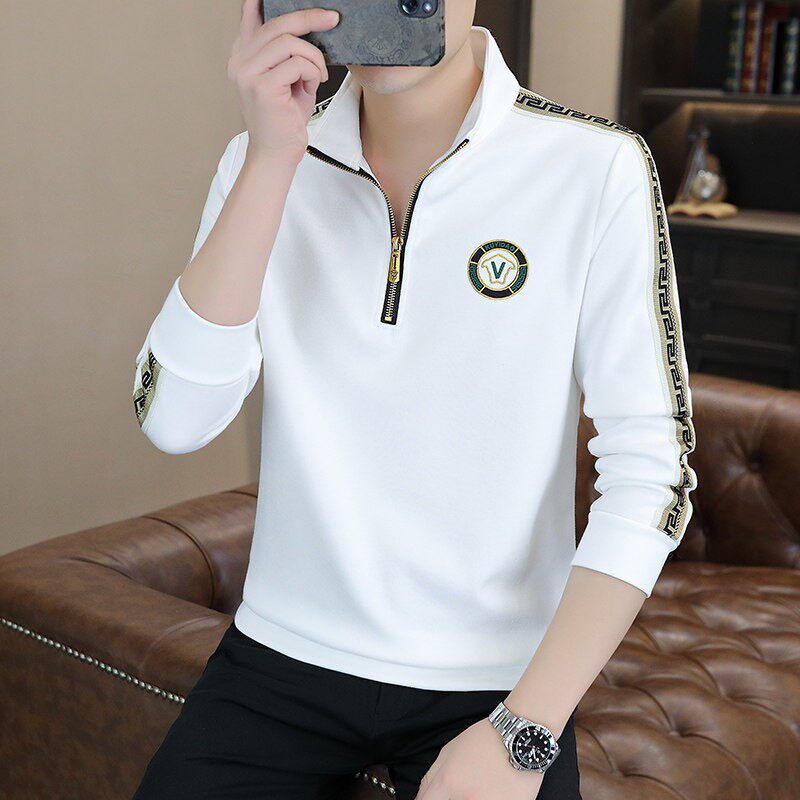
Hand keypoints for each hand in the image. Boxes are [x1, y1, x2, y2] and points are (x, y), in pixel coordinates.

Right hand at [228, 0, 339, 165]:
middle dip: (309, 18)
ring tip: (318, 75)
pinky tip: (313, 84)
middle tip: (331, 19)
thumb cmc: (284, 120)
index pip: (251, 18)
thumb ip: (291, 55)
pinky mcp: (262, 86)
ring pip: (290, 43)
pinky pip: (297, 63)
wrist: (277, 154)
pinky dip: (313, 71)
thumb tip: (310, 27)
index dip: (261, 2)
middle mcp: (240, 62)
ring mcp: (248, 73)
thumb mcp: (289, 80)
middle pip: (277, 25)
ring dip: (314, 57)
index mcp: (244, 57)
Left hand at [414, 718, 543, 799]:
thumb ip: (431, 778)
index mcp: (449, 782)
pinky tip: (496, 789)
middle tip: (467, 785)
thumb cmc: (486, 740)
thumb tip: (421, 798)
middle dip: (455, 798)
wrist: (521, 737)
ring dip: (475, 797)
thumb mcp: (449, 751)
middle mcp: (467, 798)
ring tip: (485, 785)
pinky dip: (492, 798)